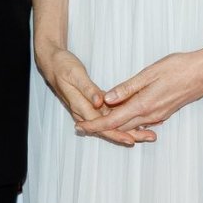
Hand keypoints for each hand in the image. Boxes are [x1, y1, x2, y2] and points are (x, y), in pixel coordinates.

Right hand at [37, 44, 154, 147]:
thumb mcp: (74, 75)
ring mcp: (90, 108)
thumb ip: (88, 89)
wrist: (52, 63)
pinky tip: (139, 117)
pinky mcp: (94, 103)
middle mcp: (86, 111)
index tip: (132, 139)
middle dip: (130, 134)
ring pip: (112, 123)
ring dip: (130, 128)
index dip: (118, 133)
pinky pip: (111, 113)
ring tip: (149, 130)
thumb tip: (99, 102)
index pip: (102, 125)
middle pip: (110, 128)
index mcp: (81, 106)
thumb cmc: (62, 67)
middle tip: (150, 136)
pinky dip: (125, 116)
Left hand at [86, 49, 202, 140]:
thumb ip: (128, 87)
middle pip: (120, 127)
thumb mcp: (150, 72)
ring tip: (97, 121)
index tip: (80, 127)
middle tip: (82, 125)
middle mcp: (150, 114)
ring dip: (114, 125)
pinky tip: (123, 114)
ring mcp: (159, 115)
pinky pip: (142, 121)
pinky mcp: (164, 112)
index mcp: (144, 104)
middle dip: (100, 128)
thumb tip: (107, 98)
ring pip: (131, 125)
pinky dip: (128, 121)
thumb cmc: (180, 67)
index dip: (95, 125)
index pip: (113, 120)